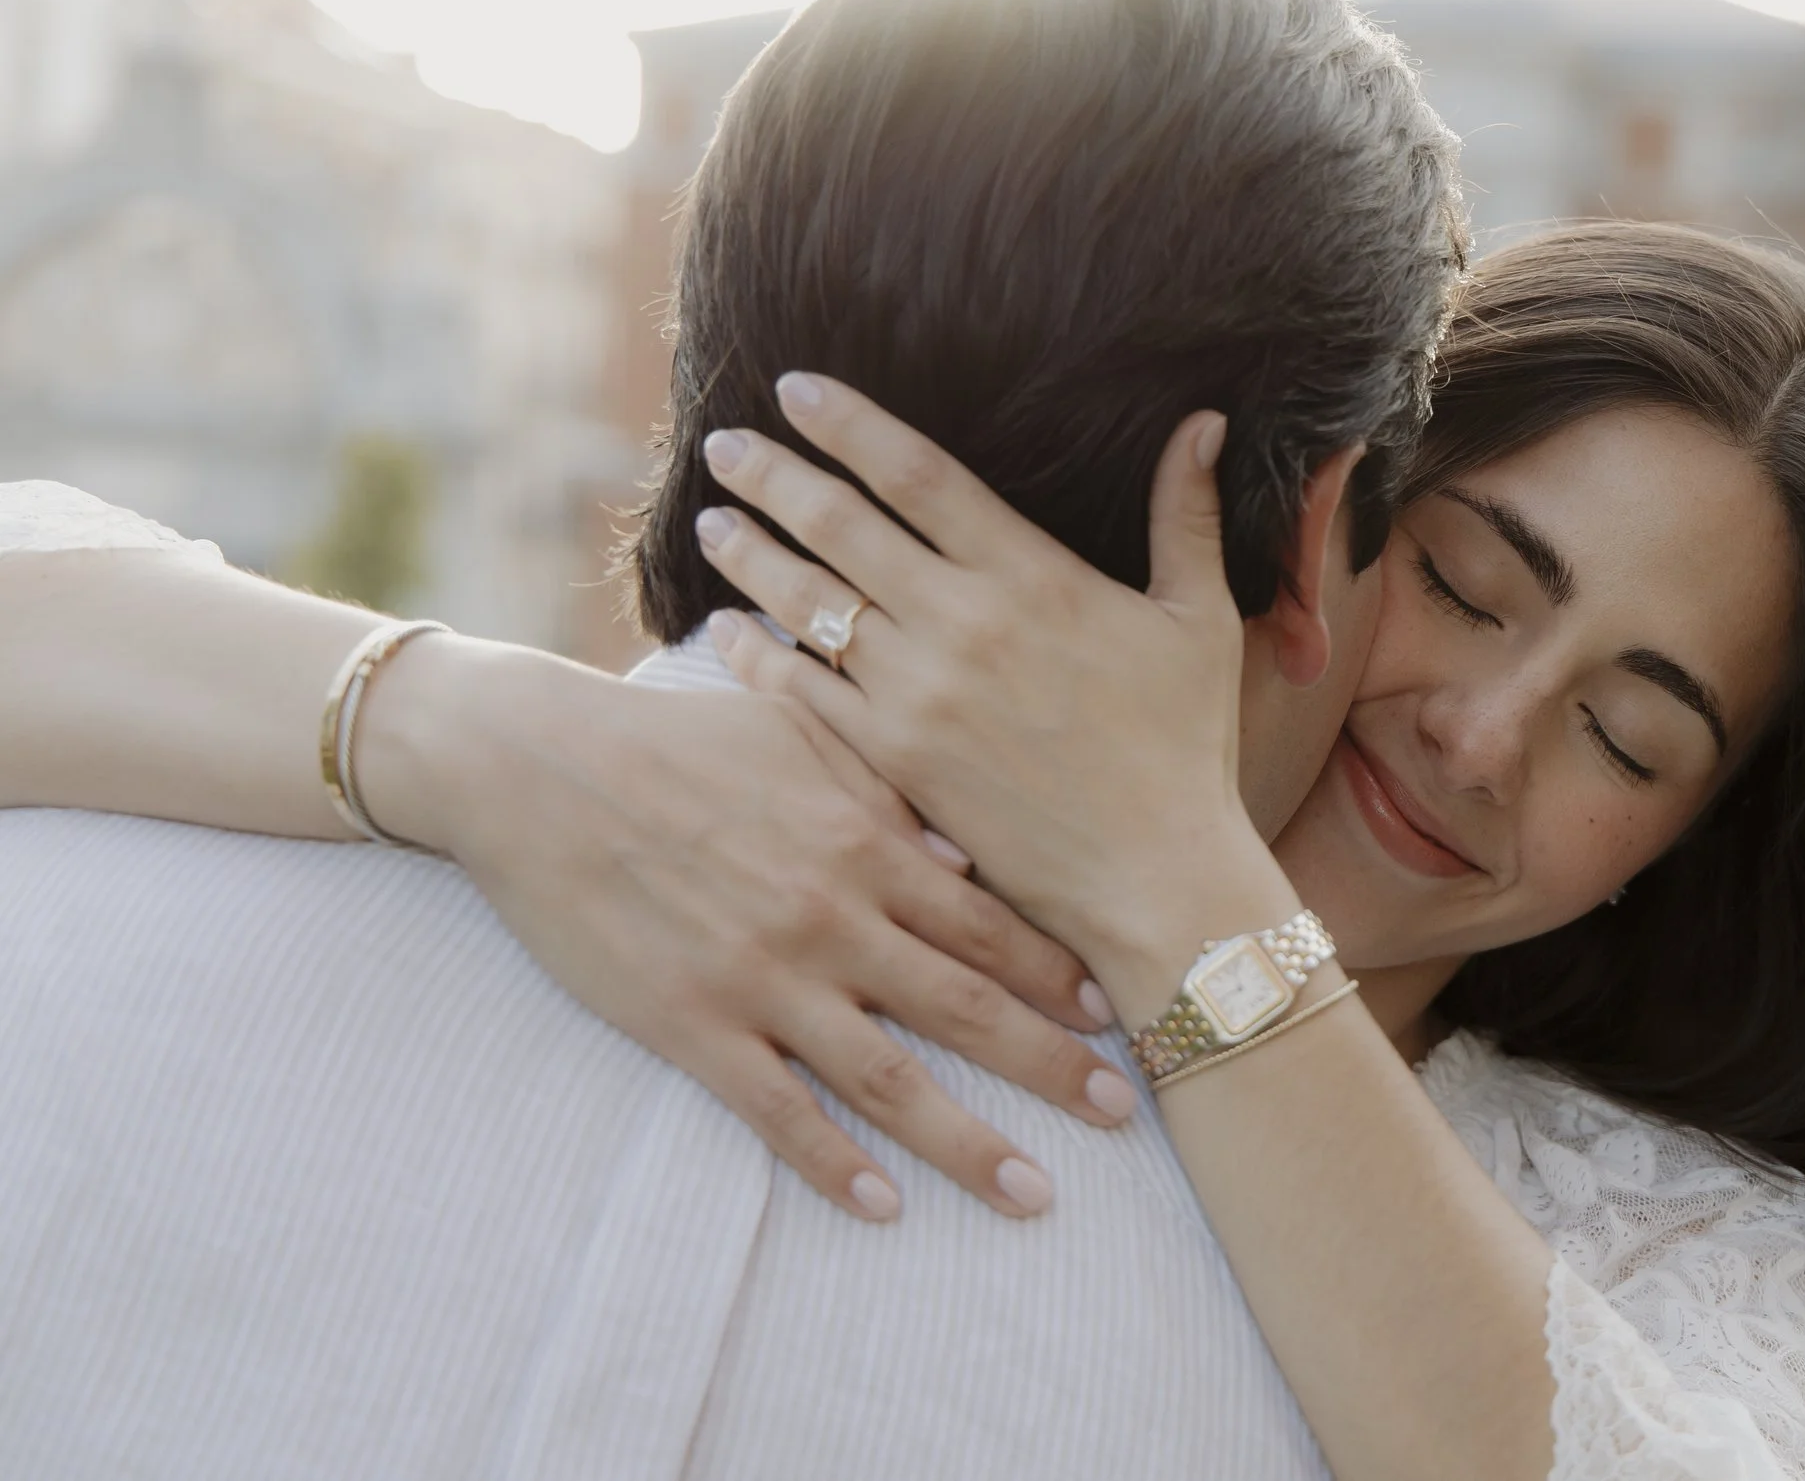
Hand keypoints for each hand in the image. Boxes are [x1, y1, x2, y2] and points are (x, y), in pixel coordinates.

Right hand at [353, 633, 1136, 1220]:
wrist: (538, 769)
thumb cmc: (677, 743)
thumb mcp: (798, 741)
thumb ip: (888, 797)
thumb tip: (969, 858)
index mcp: (863, 842)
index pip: (986, 923)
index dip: (1057, 975)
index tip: (1115, 1017)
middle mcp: (829, 917)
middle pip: (963, 1006)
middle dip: (1050, 1066)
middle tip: (1124, 1116)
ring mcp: (762, 978)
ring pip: (886, 1076)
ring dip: (965, 1141)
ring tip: (1033, 1194)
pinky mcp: (690, 1024)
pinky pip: (774, 1109)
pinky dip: (830, 1161)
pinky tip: (880, 1206)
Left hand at [692, 373, 1298, 1023]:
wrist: (1155, 876)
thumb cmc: (1184, 748)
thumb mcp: (1202, 620)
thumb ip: (1189, 515)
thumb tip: (1207, 421)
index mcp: (1032, 575)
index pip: (917, 474)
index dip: (848, 424)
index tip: (796, 389)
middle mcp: (962, 624)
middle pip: (840, 525)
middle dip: (773, 476)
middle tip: (726, 443)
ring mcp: (919, 695)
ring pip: (809, 604)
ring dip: (752, 555)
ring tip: (714, 522)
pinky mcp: (895, 762)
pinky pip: (803, 695)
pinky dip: (758, 655)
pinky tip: (730, 630)